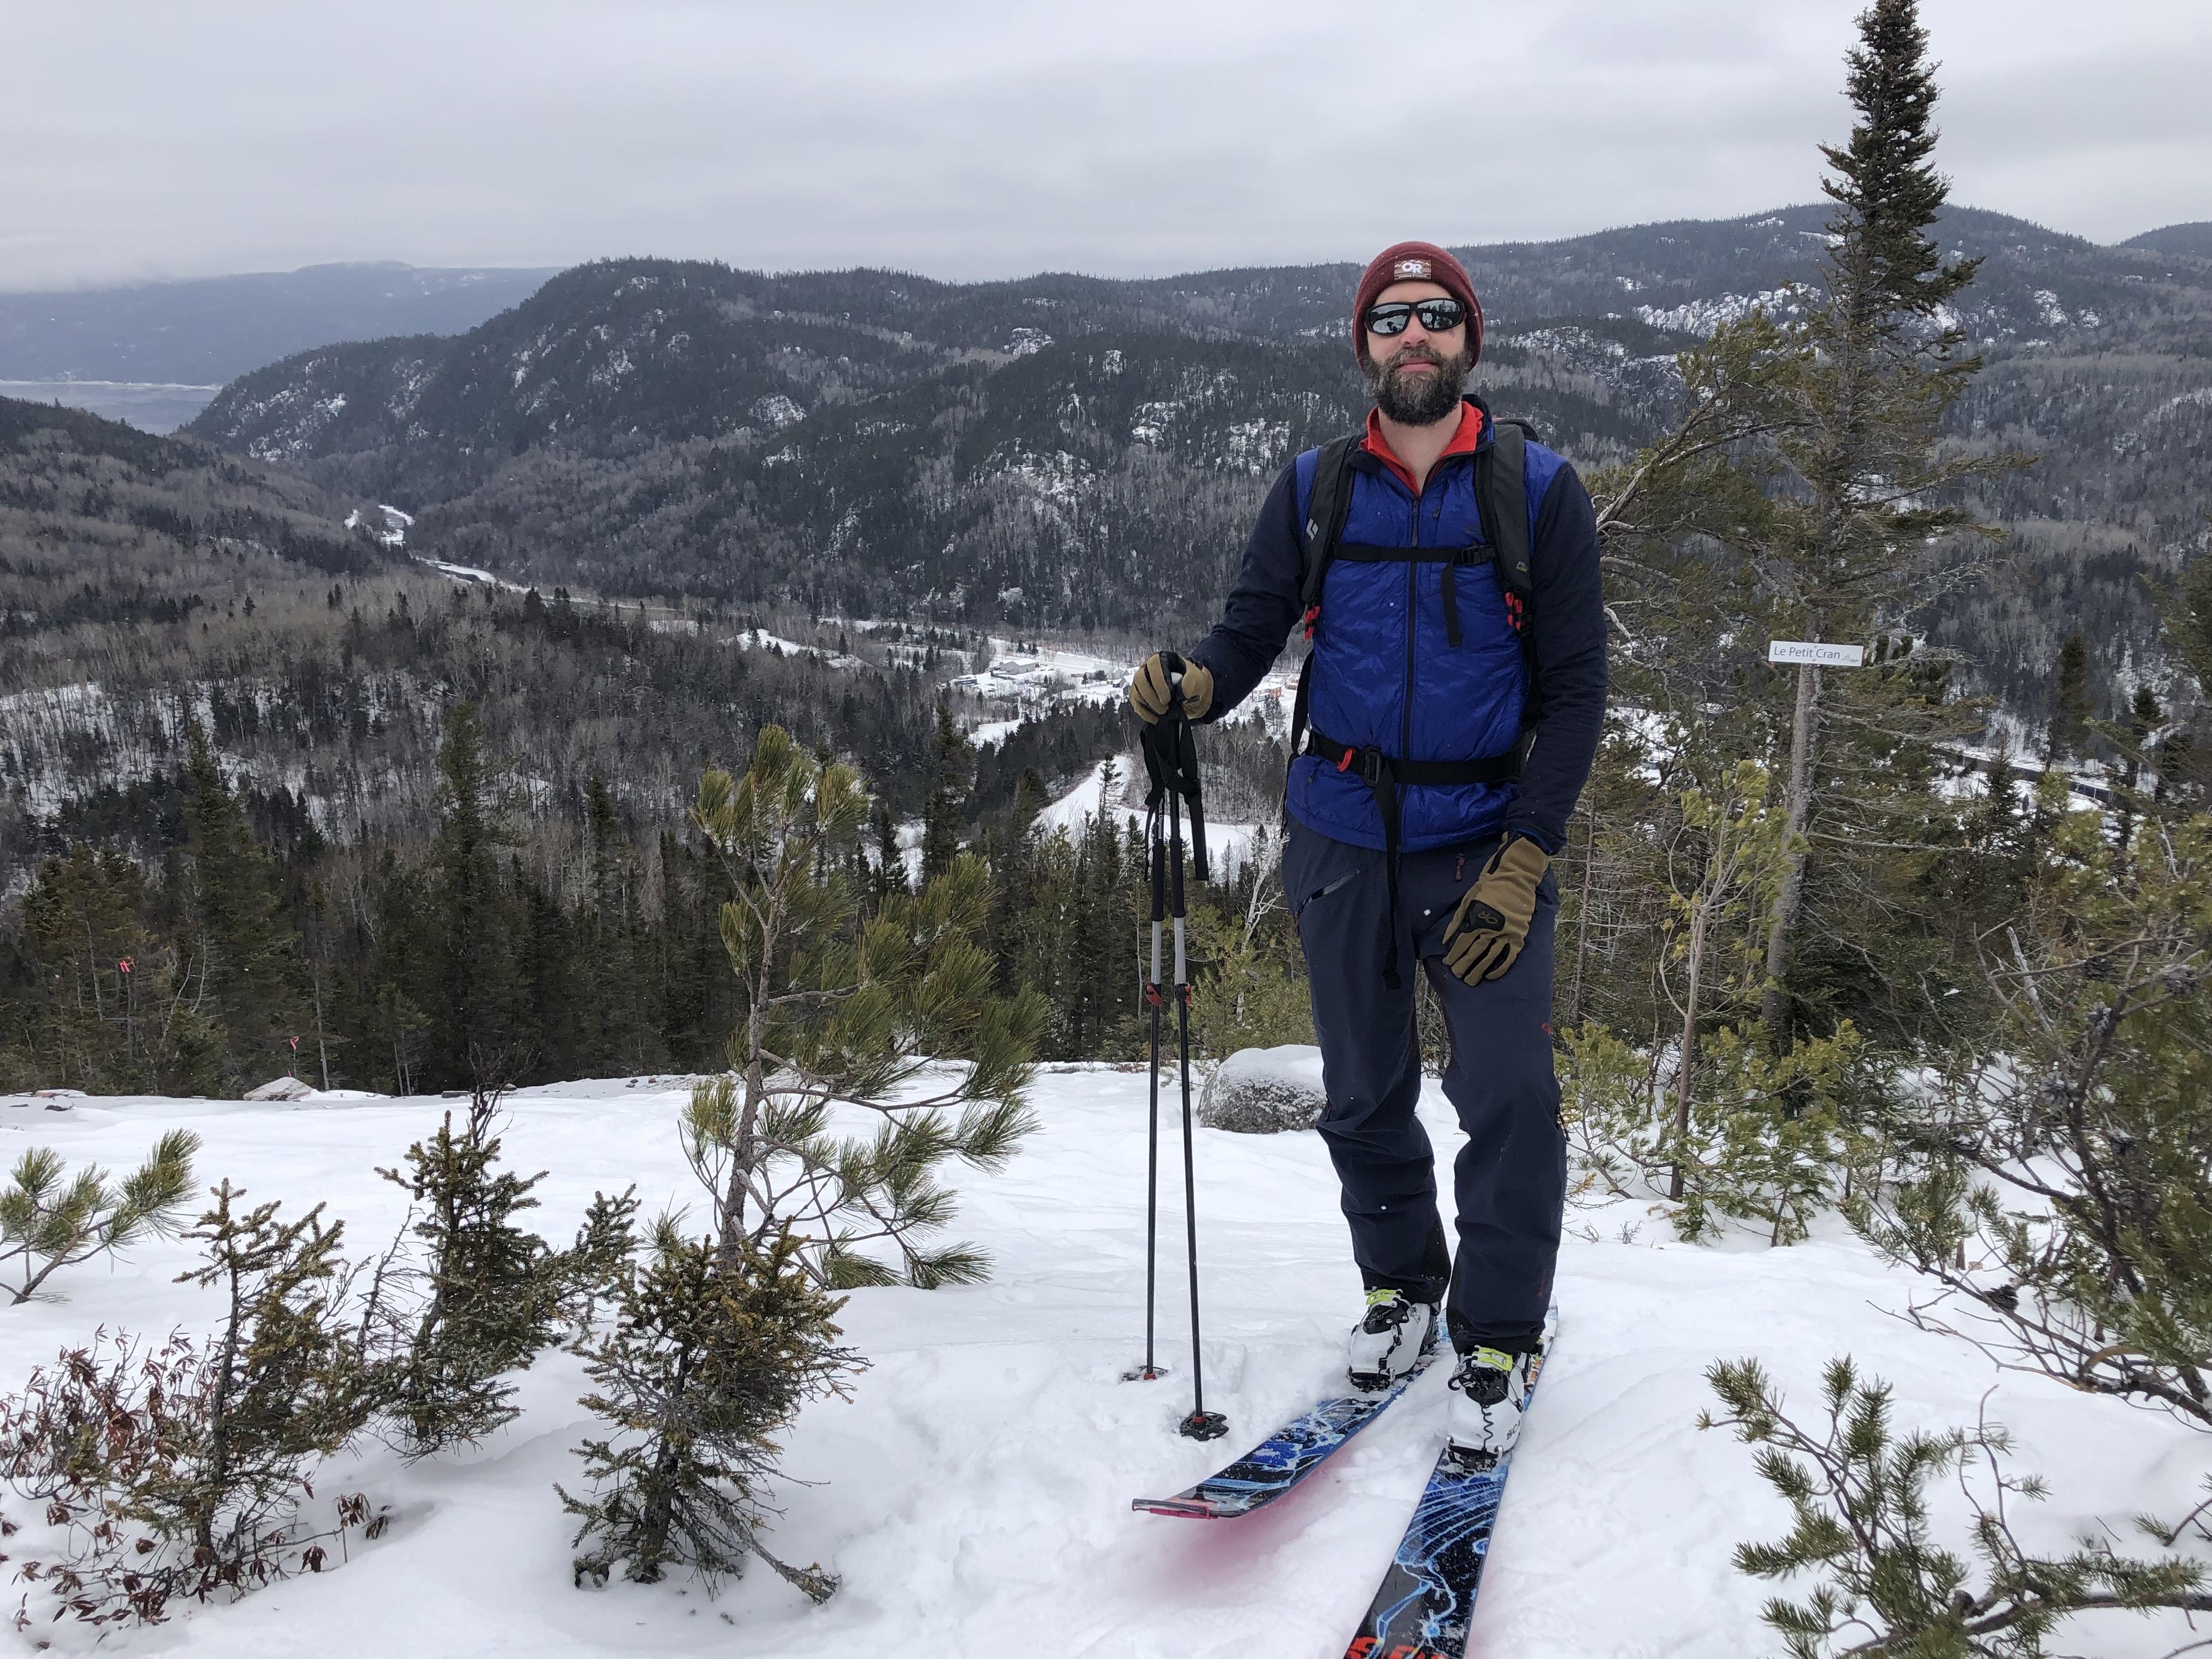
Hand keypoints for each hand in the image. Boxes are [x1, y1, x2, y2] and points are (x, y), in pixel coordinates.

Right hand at [1128, 653, 1212, 724]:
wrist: (1193, 695)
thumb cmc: (1194, 683)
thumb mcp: (1199, 679)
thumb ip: (1192, 681)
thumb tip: (1182, 691)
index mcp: (1163, 659)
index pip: (1153, 664)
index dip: (1158, 682)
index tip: (1168, 698)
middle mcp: (1148, 668)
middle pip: (1139, 679)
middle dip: (1151, 696)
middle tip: (1164, 708)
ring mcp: (1142, 683)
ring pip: (1136, 693)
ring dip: (1149, 706)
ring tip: (1164, 713)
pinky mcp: (1139, 696)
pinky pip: (1136, 705)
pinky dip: (1145, 714)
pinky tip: (1157, 718)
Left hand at [1441, 836, 1548, 982]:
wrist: (1516, 876)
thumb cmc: (1489, 885)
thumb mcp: (1468, 899)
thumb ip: (1457, 921)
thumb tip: (1446, 940)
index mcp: (1477, 919)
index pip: (1462, 943)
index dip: (1454, 955)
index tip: (1448, 964)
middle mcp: (1491, 928)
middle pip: (1475, 952)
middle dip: (1464, 965)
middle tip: (1458, 975)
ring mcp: (1506, 933)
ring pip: (1490, 957)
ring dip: (1479, 970)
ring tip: (1471, 980)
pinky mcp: (1519, 935)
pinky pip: (1509, 956)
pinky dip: (1500, 968)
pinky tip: (1491, 976)